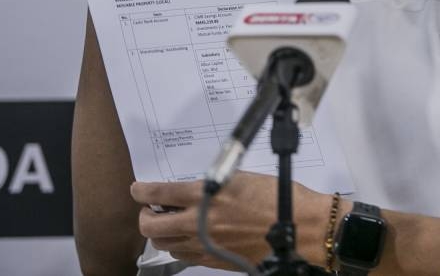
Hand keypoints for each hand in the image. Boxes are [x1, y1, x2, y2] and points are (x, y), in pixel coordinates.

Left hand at [130, 172, 334, 268]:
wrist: (302, 228)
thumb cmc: (279, 198)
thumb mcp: (242, 179)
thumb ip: (212, 185)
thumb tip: (192, 190)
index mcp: (207, 195)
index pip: (159, 194)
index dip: (142, 191)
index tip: (137, 189)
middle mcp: (201, 221)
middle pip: (151, 226)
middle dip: (145, 216)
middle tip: (150, 209)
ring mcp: (206, 245)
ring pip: (165, 244)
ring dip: (162, 233)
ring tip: (170, 223)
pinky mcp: (215, 261)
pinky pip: (185, 256)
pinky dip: (180, 246)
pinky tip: (190, 237)